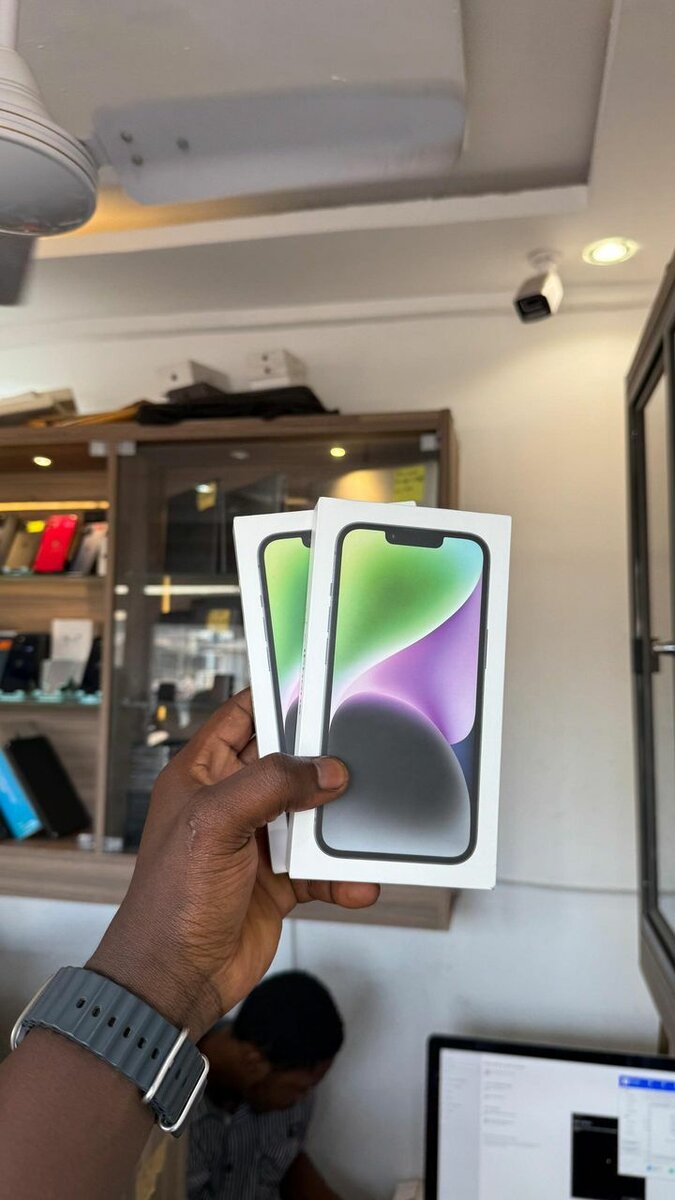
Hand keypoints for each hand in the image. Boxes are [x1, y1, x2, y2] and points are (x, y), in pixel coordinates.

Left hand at [88, 690, 378, 1037]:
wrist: (175, 982)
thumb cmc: (168, 905)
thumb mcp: (213, 826)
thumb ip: (270, 786)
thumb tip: (322, 770)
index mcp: (200, 776)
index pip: (241, 717)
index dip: (276, 698)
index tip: (318, 686)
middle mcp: (229, 803)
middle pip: (287, 764)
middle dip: (322, 763)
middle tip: (358, 755)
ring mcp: (255, 842)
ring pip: (310, 816)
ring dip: (339, 825)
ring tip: (365, 826)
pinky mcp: (278, 881)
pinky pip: (321, 867)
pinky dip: (342, 875)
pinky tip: (357, 882)